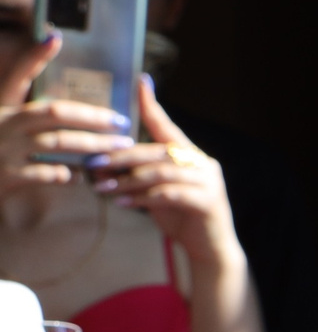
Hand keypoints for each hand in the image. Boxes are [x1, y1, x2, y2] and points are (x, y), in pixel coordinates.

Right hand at [1, 35, 124, 196]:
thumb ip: (25, 85)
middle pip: (55, 112)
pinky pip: (49, 174)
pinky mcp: (9, 178)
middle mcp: (5, 124)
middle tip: (123, 124)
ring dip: (93, 145)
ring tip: (118, 150)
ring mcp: (6, 150)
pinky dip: (71, 174)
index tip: (55, 38)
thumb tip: (53, 38)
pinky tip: (85, 175)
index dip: (35, 56)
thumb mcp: (6, 114)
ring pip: (59, 142)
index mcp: (4, 108)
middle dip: (94, 117)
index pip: (19, 74)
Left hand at [89, 81, 243, 269]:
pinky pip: (169, 194)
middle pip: (157, 151)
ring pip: (160, 172)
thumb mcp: (156, 192)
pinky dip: (143, 198)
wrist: (210, 250)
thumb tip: (100, 166)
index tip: (140, 82)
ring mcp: (208, 182)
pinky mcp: (208, 202)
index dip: (153, 105)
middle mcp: (202, 163)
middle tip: (94, 164)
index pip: (167, 126)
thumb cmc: (182, 218)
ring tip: (103, 188)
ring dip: (128, 180)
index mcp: (191, 155)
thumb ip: (137, 177)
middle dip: (122, 157)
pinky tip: (124, 203)